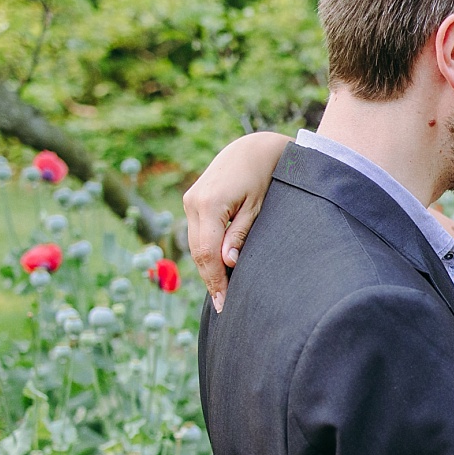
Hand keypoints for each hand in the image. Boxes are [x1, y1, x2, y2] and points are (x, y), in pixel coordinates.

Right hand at [182, 131, 290, 311]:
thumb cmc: (263, 177)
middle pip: (197, 252)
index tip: (224, 302)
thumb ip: (240, 234)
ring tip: (221, 293)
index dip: (215, 280)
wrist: (253, 148)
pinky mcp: (192, 201)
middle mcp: (193, 202)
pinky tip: (217, 270)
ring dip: (206, 268)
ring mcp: (190, 201)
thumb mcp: (258, 207)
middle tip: (223, 305)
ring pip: (195, 245)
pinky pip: (197, 234)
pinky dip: (205, 253)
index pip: (208, 252)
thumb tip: (228, 263)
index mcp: (209, 204)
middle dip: (210, 279)